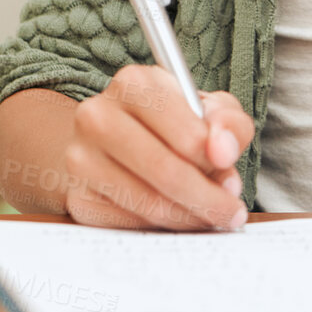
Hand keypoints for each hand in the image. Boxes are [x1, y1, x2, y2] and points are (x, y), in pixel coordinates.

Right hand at [62, 64, 253, 230]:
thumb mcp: (208, 109)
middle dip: (207, 199)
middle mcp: (98, 116)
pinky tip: (178, 218)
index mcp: (134, 83)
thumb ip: (228, 122)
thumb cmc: (170, 121)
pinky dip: (161, 227)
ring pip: (147, 203)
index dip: (217, 163)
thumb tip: (223, 151)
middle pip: (165, 171)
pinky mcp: (77, 196)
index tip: (233, 180)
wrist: (110, 140)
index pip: (187, 135)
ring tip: (211, 216)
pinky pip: (128, 223)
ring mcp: (80, 158)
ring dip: (188, 217)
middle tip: (231, 212)